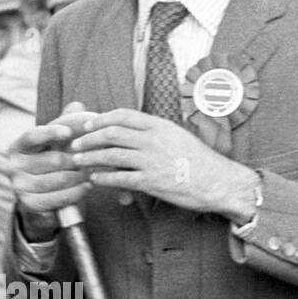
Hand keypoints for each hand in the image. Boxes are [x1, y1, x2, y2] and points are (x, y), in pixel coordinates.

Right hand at [8, 102, 94, 230]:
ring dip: (79, 177)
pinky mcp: (29, 204)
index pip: (33, 136)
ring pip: (56, 180)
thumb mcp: (53, 144)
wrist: (38, 198)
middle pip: (51, 160)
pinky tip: (86, 186)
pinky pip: (57, 198)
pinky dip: (75, 192)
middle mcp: (13, 166)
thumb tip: (78, 105)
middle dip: (76, 160)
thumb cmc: (48, 164)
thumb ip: (64, 124)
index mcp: (17, 147)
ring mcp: (19, 186)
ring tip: (92, 173)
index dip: (50, 132)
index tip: (69, 132)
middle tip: (94, 158)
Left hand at [70, 108, 257, 218]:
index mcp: (160, 126)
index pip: (123, 115)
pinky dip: (104, 179)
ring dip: (90, 157)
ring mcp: (152, 161)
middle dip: (89, 138)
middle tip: (76, 144)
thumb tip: (130, 132)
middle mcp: (154, 140)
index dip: (101, 119)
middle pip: (111, 134)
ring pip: (111, 155)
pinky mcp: (152, 182)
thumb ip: (154, 133)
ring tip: (78, 160)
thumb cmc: (200, 161)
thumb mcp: (178, 137)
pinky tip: (94, 179)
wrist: (221, 183)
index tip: (88, 125)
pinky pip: (120, 178)